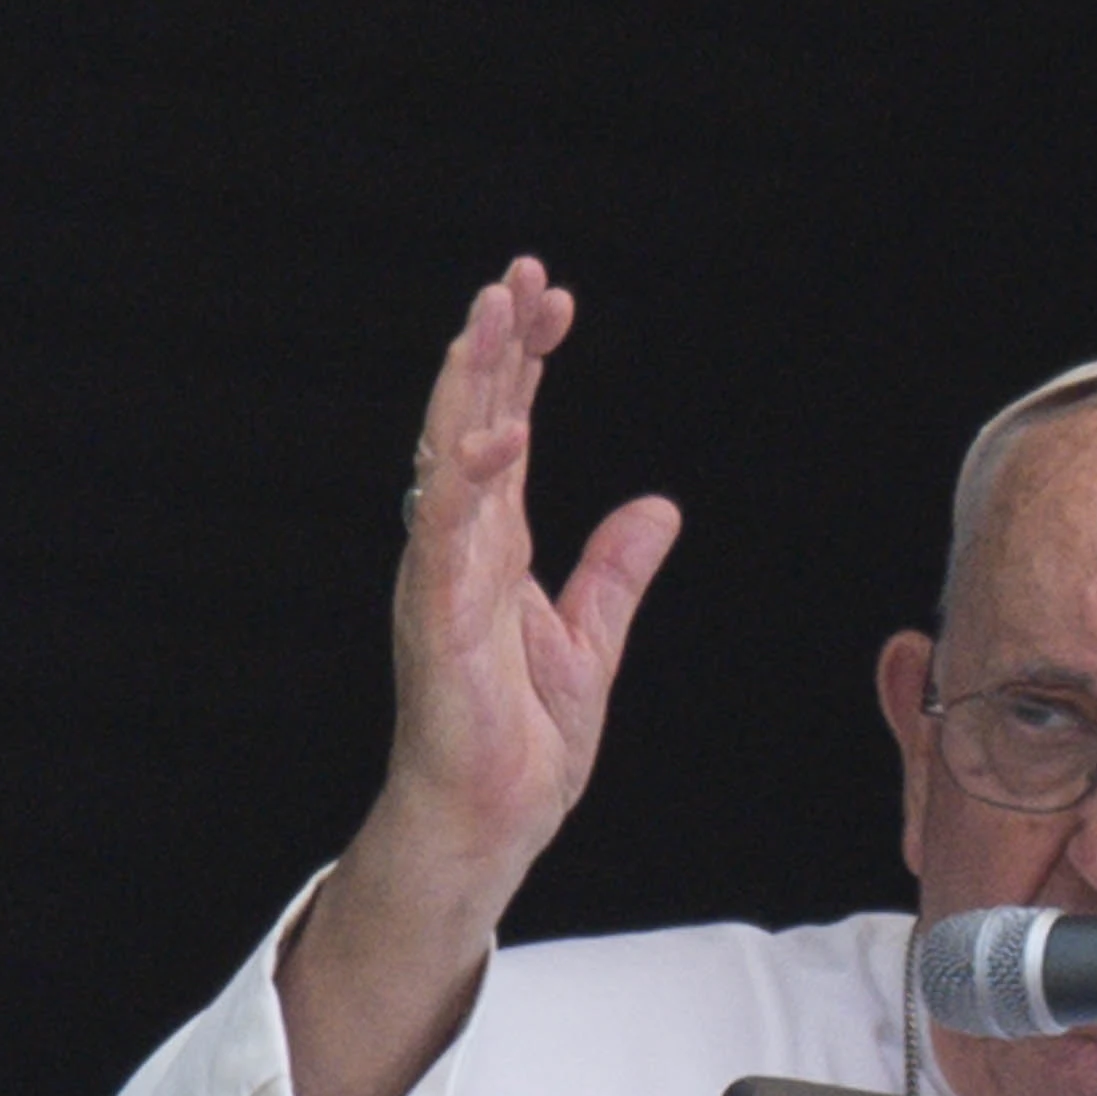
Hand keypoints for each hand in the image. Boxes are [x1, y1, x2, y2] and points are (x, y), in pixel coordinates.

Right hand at [286, 263, 677, 1095]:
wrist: (489, 823)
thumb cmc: (518, 745)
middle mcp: (460, 547)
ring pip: (448, 456)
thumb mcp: (591, 641)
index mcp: (493, 546)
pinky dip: (469, 478)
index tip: (554, 298)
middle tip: (520, 272)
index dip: (525, 360)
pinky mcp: (440, 617)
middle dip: (495, 343)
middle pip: (473, 420)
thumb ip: (615, 571)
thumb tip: (656, 508)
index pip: (506, 428)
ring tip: (493, 312)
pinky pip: (449, 533)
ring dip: (470, 382)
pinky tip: (498, 427)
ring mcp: (443, 577)